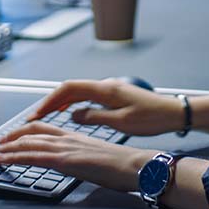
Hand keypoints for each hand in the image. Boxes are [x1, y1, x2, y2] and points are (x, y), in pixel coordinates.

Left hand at [0, 122, 156, 192]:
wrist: (135, 166)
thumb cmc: (123, 165)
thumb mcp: (97, 157)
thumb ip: (82, 157)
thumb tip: (75, 163)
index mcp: (75, 137)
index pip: (42, 130)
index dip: (22, 133)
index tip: (8, 140)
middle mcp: (68, 138)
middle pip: (30, 134)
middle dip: (8, 140)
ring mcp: (66, 148)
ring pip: (27, 144)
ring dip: (4, 149)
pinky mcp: (66, 160)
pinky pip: (33, 156)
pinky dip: (14, 157)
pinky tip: (2, 160)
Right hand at [26, 78, 182, 135]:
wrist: (173, 113)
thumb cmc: (152, 118)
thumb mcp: (121, 123)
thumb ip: (94, 117)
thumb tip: (72, 115)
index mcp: (106, 89)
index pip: (69, 89)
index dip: (50, 100)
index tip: (36, 113)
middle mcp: (106, 85)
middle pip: (71, 88)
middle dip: (50, 101)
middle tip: (34, 117)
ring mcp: (110, 89)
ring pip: (78, 92)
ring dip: (61, 102)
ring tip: (46, 116)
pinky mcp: (114, 95)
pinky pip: (87, 96)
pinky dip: (73, 102)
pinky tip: (68, 113)